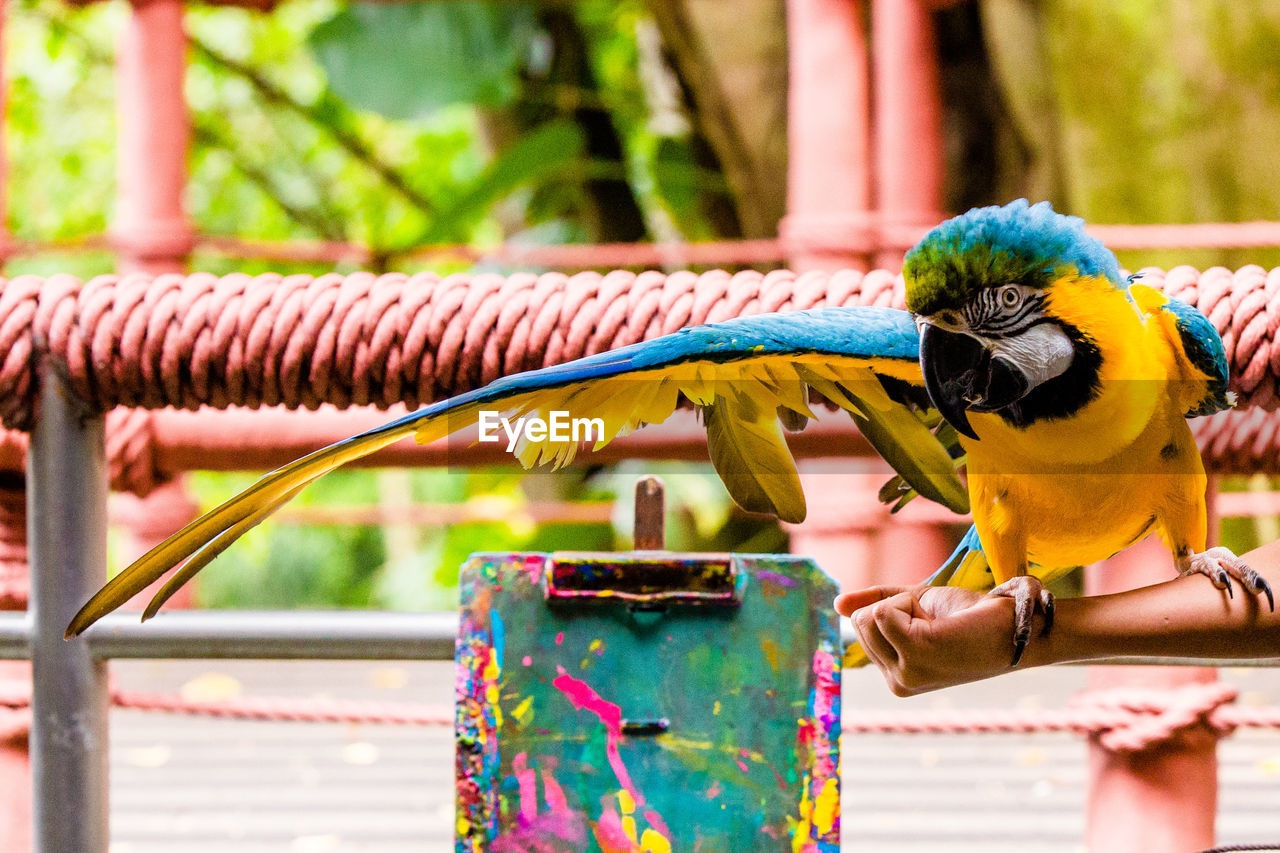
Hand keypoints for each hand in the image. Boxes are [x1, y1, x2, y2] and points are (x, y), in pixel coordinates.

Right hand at [835, 585, 1021, 694]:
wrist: (1016, 626)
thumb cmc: (973, 617)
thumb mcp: (917, 606)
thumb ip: (877, 603)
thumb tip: (836, 603)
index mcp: (897, 677)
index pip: (862, 628)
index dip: (894, 611)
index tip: (931, 624)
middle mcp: (897, 683)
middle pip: (860, 622)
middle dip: (896, 607)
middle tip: (937, 622)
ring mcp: (904, 674)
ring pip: (867, 617)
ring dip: (903, 604)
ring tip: (939, 623)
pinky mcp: (915, 654)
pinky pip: (882, 611)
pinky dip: (907, 602)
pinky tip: (936, 621)